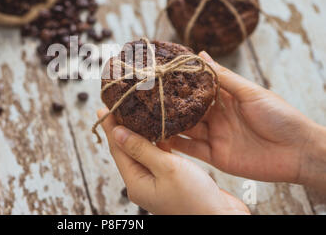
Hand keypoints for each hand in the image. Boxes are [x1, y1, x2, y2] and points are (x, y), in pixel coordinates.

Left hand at [98, 109, 249, 214]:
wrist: (222, 219)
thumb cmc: (196, 199)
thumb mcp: (167, 168)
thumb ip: (141, 149)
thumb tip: (117, 132)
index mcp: (136, 183)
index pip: (117, 149)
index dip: (111, 127)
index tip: (104, 108)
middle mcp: (143, 183)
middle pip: (127, 150)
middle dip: (123, 128)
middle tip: (119, 107)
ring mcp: (156, 183)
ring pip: (143, 152)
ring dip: (141, 133)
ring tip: (137, 113)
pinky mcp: (170, 181)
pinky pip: (158, 158)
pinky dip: (157, 143)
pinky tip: (160, 130)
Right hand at [159, 51, 321, 186]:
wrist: (297, 152)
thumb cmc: (280, 116)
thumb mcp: (250, 92)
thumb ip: (224, 77)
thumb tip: (201, 54)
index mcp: (225, 98)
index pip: (196, 88)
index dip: (179, 83)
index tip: (159, 75)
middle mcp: (216, 116)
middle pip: (187, 109)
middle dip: (168, 104)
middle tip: (144, 97)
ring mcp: (214, 136)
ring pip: (185, 129)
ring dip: (167, 124)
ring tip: (145, 117)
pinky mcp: (214, 155)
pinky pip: (190, 150)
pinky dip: (174, 145)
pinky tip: (157, 138)